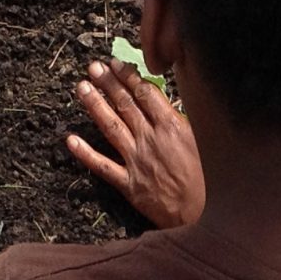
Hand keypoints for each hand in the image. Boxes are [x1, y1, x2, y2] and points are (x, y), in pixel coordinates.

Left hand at [66, 56, 204, 228]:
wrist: (203, 215)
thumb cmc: (209, 179)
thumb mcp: (202, 142)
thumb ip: (181, 121)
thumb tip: (166, 101)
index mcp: (172, 126)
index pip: (145, 93)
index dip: (128, 76)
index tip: (115, 64)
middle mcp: (151, 139)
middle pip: (125, 105)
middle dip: (108, 84)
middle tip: (93, 68)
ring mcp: (137, 161)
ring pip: (111, 127)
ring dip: (95, 106)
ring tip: (82, 88)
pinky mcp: (129, 184)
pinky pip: (103, 166)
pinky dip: (86, 153)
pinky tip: (71, 140)